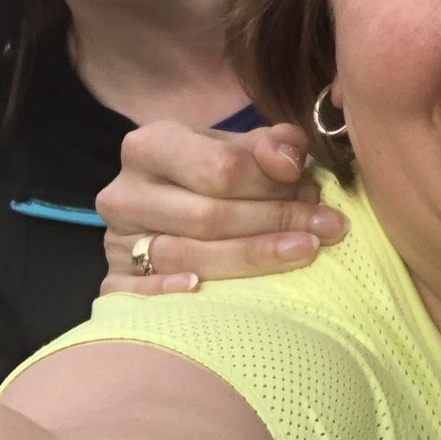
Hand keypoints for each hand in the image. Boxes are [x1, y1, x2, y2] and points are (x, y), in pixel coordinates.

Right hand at [98, 121, 346, 295]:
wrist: (170, 204)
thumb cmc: (216, 175)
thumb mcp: (244, 148)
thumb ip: (275, 144)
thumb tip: (288, 162)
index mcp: (151, 145)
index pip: (220, 168)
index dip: (273, 183)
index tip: (315, 190)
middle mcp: (124, 192)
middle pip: (209, 215)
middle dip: (277, 221)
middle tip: (327, 227)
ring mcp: (115, 241)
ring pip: (188, 256)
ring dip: (254, 256)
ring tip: (306, 251)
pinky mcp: (113, 282)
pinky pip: (139, 295)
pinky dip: (172, 293)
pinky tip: (206, 291)